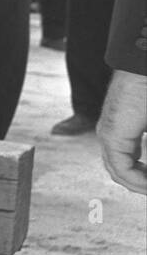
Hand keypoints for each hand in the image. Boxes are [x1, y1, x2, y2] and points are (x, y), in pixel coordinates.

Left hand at [97, 71, 146, 193]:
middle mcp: (112, 136)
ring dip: (141, 185)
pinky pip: (121, 168)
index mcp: (124, 133)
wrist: (145, 69)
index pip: (130, 166)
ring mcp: (110, 136)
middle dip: (142, 183)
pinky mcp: (113, 135)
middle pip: (124, 172)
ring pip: (121, 174)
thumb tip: (143, 158)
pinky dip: (137, 180)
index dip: (144, 179)